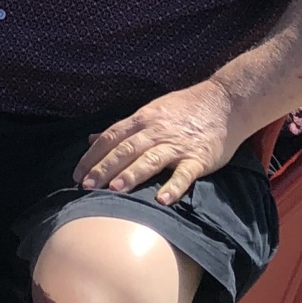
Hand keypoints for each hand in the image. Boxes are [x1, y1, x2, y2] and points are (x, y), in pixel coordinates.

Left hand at [76, 79, 238, 206]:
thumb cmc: (184, 110)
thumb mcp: (149, 113)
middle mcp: (156, 131)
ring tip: (114, 191)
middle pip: (125, 150)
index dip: (92, 156)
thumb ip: (122, 129)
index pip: (111, 138)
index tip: (77, 175)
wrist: (224, 102)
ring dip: (132, 175)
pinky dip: (173, 187)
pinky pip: (184, 174)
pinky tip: (162, 200)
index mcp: (142, 120)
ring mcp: (177, 144)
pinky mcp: (199, 158)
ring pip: (150, 159)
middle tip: (86, 187)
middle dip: (104, 168)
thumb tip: (92, 139)